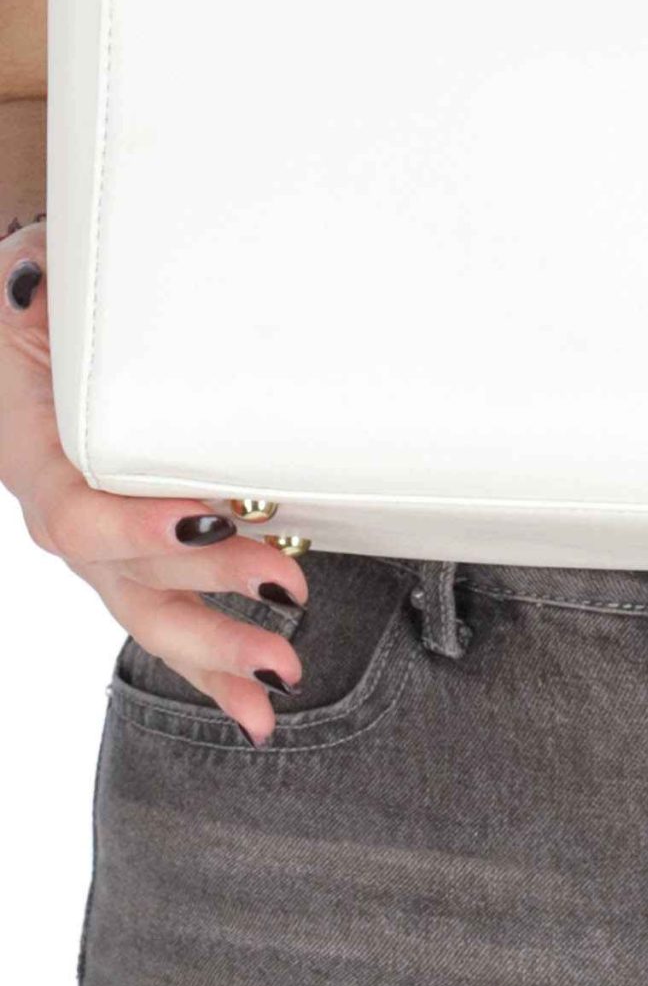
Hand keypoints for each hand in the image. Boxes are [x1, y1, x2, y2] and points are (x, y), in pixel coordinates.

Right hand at [0, 223, 306, 743]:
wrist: (36, 323)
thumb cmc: (40, 305)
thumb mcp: (24, 281)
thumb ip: (26, 289)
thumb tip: (29, 283)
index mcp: (34, 455)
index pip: (77, 510)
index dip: (136, 525)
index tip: (206, 521)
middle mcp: (63, 513)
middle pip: (126, 578)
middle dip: (206, 595)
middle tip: (283, 589)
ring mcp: (99, 546)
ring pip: (150, 615)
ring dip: (218, 651)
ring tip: (284, 672)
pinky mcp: (133, 558)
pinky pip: (167, 620)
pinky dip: (212, 667)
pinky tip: (260, 704)